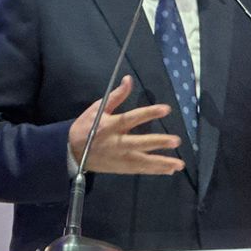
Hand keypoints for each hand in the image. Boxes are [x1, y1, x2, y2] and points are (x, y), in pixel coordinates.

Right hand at [69, 75, 184, 174]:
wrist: (72, 152)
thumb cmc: (86, 127)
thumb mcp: (97, 109)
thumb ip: (116, 96)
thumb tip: (129, 79)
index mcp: (111, 125)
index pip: (132, 118)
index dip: (149, 113)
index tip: (166, 109)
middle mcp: (117, 143)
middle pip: (140, 143)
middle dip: (158, 142)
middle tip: (176, 140)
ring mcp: (120, 158)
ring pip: (143, 161)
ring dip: (161, 163)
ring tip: (179, 164)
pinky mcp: (121, 168)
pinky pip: (140, 170)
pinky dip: (155, 171)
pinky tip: (170, 170)